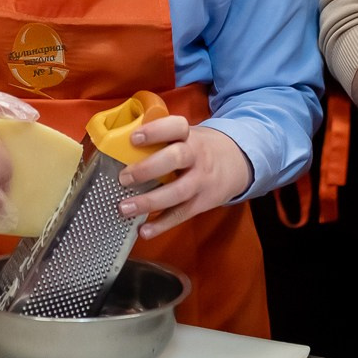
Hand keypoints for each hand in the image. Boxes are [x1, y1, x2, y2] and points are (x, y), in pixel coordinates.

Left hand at [117, 116, 252, 236]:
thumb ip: (162, 139)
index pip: (176, 127)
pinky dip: (161, 225)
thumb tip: (118, 143)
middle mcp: (197, 157)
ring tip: (125, 208)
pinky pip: (181, 214)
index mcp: (189, 136)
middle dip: (148, 168)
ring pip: (177, 192)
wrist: (239, 162)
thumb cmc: (199, 147)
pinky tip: (144, 230)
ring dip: (149, 202)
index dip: (155, 131)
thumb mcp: (187, 135)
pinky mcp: (202, 203)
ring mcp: (201, 181)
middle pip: (176, 159)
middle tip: (124, 177)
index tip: (134, 138)